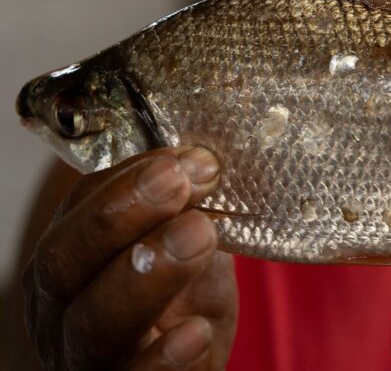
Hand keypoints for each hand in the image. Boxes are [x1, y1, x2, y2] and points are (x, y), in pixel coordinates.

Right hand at [23, 146, 237, 369]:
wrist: (193, 368)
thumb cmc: (186, 307)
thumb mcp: (187, 252)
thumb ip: (190, 214)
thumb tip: (209, 164)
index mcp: (73, 263)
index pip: (79, 207)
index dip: (130, 176)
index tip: (188, 158)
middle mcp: (62, 313)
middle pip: (64, 262)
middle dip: (122, 213)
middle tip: (182, 182)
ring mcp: (88, 361)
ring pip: (93, 324)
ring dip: (148, 273)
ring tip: (200, 234)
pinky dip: (163, 359)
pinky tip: (195, 331)